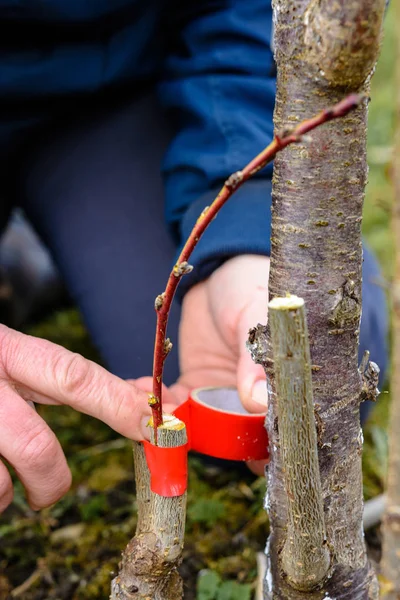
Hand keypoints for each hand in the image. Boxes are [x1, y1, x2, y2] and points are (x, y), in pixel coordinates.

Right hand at [0, 325, 176, 512]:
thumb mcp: (18, 358)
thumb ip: (71, 380)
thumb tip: (141, 399)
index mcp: (10, 354)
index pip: (73, 377)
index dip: (117, 404)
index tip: (154, 427)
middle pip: (35, 448)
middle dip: (52, 482)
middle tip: (49, 492)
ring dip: (2, 493)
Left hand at [172, 255, 269, 473]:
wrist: (220, 275)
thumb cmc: (250, 291)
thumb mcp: (255, 318)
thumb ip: (255, 358)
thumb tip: (256, 400)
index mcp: (277, 389)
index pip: (278, 430)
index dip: (266, 450)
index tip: (245, 457)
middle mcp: (249, 402)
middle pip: (236, 440)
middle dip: (210, 442)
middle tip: (180, 434)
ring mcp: (217, 397)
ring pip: (199, 429)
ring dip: (175, 427)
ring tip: (154, 412)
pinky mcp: (191, 388)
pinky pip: (173, 407)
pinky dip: (156, 406)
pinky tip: (142, 392)